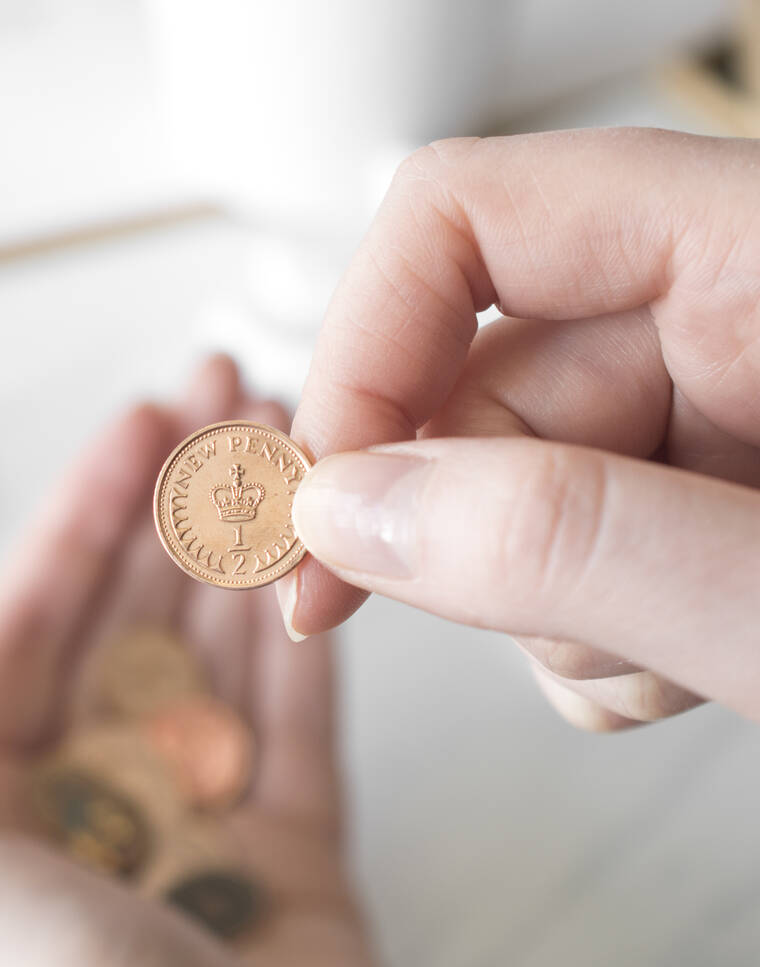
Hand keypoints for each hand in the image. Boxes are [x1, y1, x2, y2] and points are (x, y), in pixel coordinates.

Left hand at [0, 357, 395, 966]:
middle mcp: (96, 817)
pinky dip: (307, 637)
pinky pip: (303, 721)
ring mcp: (203, 828)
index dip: (85, 518)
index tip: (138, 432)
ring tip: (277, 451)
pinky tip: (310, 558)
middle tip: (221, 403)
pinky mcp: (299, 855)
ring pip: (225, 655)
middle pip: (140, 621)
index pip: (36, 627)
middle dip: (177, 505)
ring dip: (247, 550)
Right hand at [281, 128, 759, 728]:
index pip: (467, 217)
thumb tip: (357, 518)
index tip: (324, 492)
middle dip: (457, 528)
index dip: (365, 348)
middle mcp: (730, 306)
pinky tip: (662, 670)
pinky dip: (580, 635)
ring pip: (510, 484)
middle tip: (486, 627)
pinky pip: (566, 544)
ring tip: (649, 667)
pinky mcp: (706, 491)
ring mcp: (715, 405)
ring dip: (533, 604)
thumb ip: (580, 546)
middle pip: (477, 383)